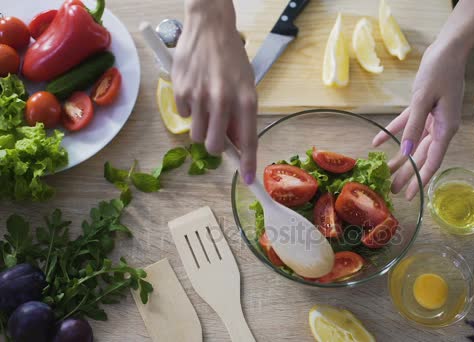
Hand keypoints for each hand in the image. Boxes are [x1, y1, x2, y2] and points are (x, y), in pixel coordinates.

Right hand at [172, 0, 257, 183]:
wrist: (210, 26)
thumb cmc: (231, 56)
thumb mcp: (246, 84)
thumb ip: (241, 114)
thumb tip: (237, 144)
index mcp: (245, 98)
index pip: (248, 139)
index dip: (248, 163)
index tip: (249, 180)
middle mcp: (223, 99)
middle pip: (213, 145)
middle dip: (214, 145)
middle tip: (216, 133)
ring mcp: (200, 96)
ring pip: (196, 134)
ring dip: (201, 126)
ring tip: (205, 105)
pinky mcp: (181, 90)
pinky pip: (183, 115)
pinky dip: (188, 108)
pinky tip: (194, 90)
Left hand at [373, 41, 466, 199]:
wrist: (446, 49)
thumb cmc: (439, 72)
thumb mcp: (424, 99)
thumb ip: (414, 126)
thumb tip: (407, 152)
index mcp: (445, 129)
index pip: (433, 161)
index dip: (420, 179)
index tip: (410, 195)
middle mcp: (440, 127)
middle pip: (421, 156)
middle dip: (407, 174)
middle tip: (392, 190)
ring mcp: (432, 118)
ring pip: (413, 143)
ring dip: (399, 157)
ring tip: (385, 173)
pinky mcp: (423, 107)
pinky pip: (406, 124)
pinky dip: (392, 133)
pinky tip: (377, 143)